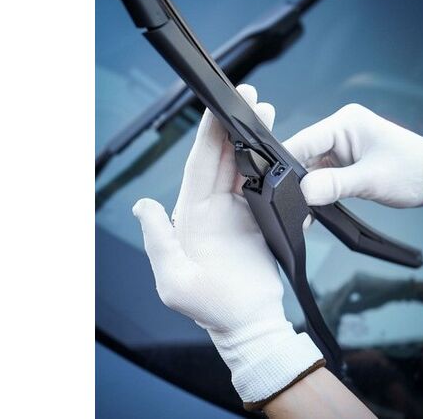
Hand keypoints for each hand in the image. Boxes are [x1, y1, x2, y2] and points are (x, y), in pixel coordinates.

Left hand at [132, 85, 322, 407]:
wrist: (247, 322)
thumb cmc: (208, 307)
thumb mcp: (173, 279)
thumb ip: (159, 240)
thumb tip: (143, 205)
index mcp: (190, 214)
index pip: (199, 166)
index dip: (209, 135)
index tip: (218, 108)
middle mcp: (212, 208)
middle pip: (224, 158)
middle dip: (236, 126)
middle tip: (252, 99)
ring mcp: (238, 212)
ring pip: (246, 167)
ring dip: (256, 140)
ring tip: (267, 115)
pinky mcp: (259, 219)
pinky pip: (266, 187)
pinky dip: (272, 167)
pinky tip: (279, 150)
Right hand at [284, 103, 422, 207]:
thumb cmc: (415, 170)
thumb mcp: (371, 180)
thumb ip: (334, 185)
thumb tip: (303, 192)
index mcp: (345, 122)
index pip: (303, 140)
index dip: (286, 164)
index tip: (275, 188)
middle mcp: (340, 131)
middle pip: (302, 155)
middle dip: (297, 181)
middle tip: (294, 206)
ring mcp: (341, 147)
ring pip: (310, 168)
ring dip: (309, 189)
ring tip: (307, 210)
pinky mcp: (344, 162)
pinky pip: (322, 175)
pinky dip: (319, 192)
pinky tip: (316, 206)